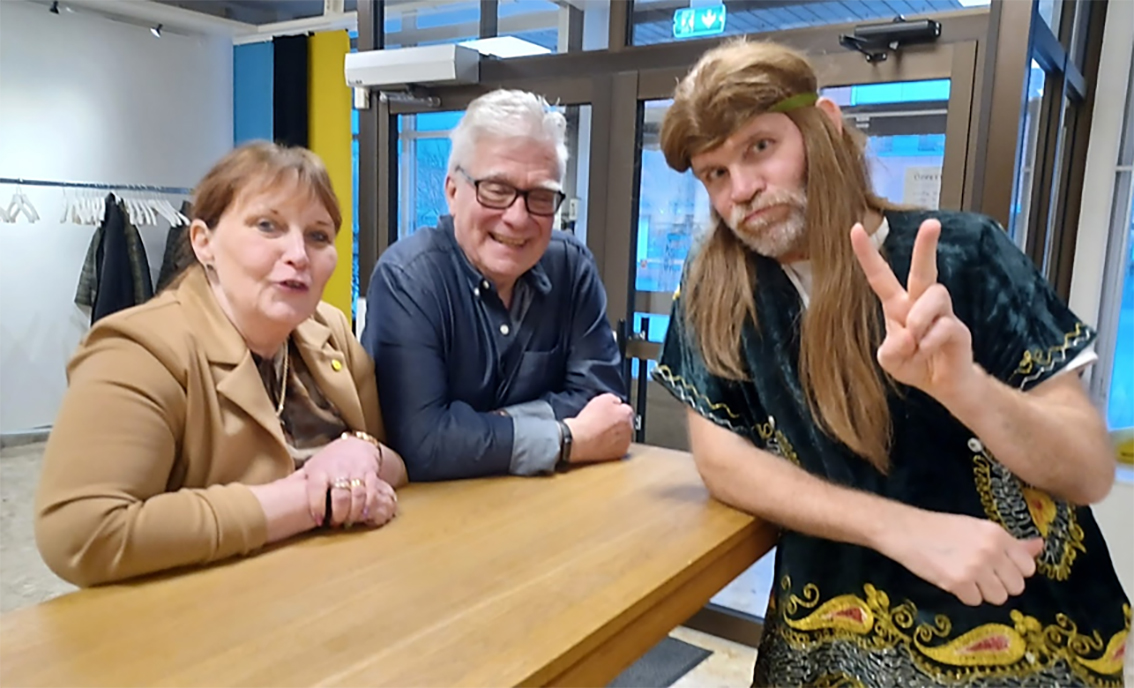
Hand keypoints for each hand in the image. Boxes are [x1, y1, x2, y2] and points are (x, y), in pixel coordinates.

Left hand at [301, 435, 381, 527]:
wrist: (357, 444)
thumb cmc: (330, 460)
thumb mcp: (312, 467)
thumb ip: (299, 481)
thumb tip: (275, 495)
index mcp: (320, 470)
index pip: (317, 489)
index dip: (317, 506)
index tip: (318, 520)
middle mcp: (339, 471)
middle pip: (340, 496)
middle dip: (339, 514)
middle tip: (336, 524)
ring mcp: (356, 472)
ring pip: (357, 496)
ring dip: (353, 513)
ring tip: (348, 521)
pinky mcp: (370, 474)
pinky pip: (371, 492)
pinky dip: (368, 506)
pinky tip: (364, 515)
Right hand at [564, 393, 634, 463]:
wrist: (579, 440)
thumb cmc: (588, 422)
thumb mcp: (602, 399)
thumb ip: (614, 399)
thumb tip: (617, 402)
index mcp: (626, 414)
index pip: (626, 409)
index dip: (615, 410)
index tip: (608, 412)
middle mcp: (629, 428)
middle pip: (625, 423)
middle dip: (617, 422)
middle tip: (603, 423)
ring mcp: (625, 442)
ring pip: (622, 435)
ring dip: (615, 434)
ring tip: (600, 433)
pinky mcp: (619, 453)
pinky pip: (617, 447)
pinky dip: (611, 445)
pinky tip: (600, 442)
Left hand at [851, 219, 975, 402]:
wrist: (944, 383)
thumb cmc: (914, 364)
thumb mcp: (890, 361)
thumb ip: (889, 350)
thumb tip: (904, 335)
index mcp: (898, 305)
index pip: (880, 276)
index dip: (867, 254)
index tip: (855, 229)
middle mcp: (921, 303)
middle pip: (923, 269)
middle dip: (926, 246)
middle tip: (932, 223)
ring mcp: (942, 313)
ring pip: (934, 296)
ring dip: (919, 320)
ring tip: (915, 340)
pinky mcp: (958, 328)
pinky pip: (943, 326)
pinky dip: (929, 343)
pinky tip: (927, 352)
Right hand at [881, 510, 1042, 605]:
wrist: (906, 531)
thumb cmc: (941, 528)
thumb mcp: (978, 528)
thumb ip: (1011, 542)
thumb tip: (1040, 546)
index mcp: (997, 534)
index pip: (1028, 567)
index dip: (1014, 571)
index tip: (999, 567)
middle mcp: (990, 551)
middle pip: (1016, 586)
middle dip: (1000, 584)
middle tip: (981, 574)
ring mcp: (975, 568)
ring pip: (998, 597)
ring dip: (984, 592)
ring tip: (967, 578)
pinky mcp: (958, 583)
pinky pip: (975, 601)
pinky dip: (965, 595)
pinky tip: (953, 580)